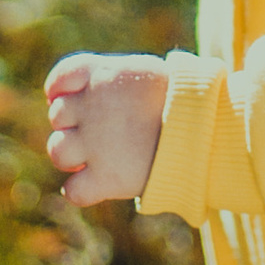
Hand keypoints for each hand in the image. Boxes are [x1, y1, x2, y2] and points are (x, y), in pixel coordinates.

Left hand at [44, 50, 169, 207]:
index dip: (58, 90)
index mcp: (104, 74)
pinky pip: (74, 191)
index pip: (61, 77)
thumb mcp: (147, 74)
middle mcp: (92, 107)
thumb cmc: (184, 99)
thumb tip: (92, 90)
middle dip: (72, 124)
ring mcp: (95, 144)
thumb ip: (115, 80)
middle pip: (58, 115)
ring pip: (58, 151)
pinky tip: (94, 185)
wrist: (207, 128)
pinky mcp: (106, 178)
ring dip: (70, 156)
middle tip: (98, 132)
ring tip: (93, 158)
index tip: (65, 98)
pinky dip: (79, 191)